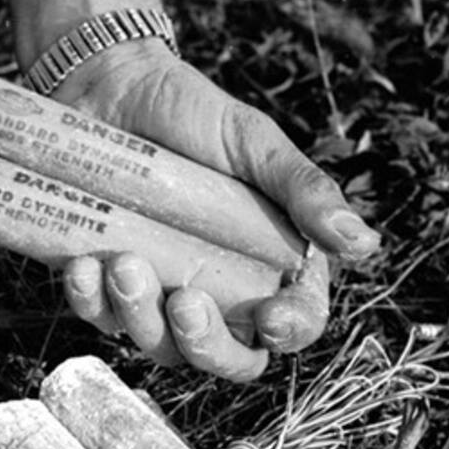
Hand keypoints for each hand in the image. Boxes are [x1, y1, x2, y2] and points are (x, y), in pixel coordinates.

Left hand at [53, 39, 380, 379]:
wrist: (112, 88)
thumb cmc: (192, 114)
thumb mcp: (254, 144)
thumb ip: (305, 191)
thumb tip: (364, 244)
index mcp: (271, 264)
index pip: (295, 323)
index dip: (288, 333)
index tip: (269, 318)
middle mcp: (220, 293)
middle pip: (228, 359)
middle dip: (205, 345)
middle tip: (184, 301)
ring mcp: (160, 297)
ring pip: (158, 347)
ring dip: (139, 317)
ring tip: (122, 260)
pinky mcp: (107, 290)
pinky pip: (100, 319)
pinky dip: (90, 301)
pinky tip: (84, 265)